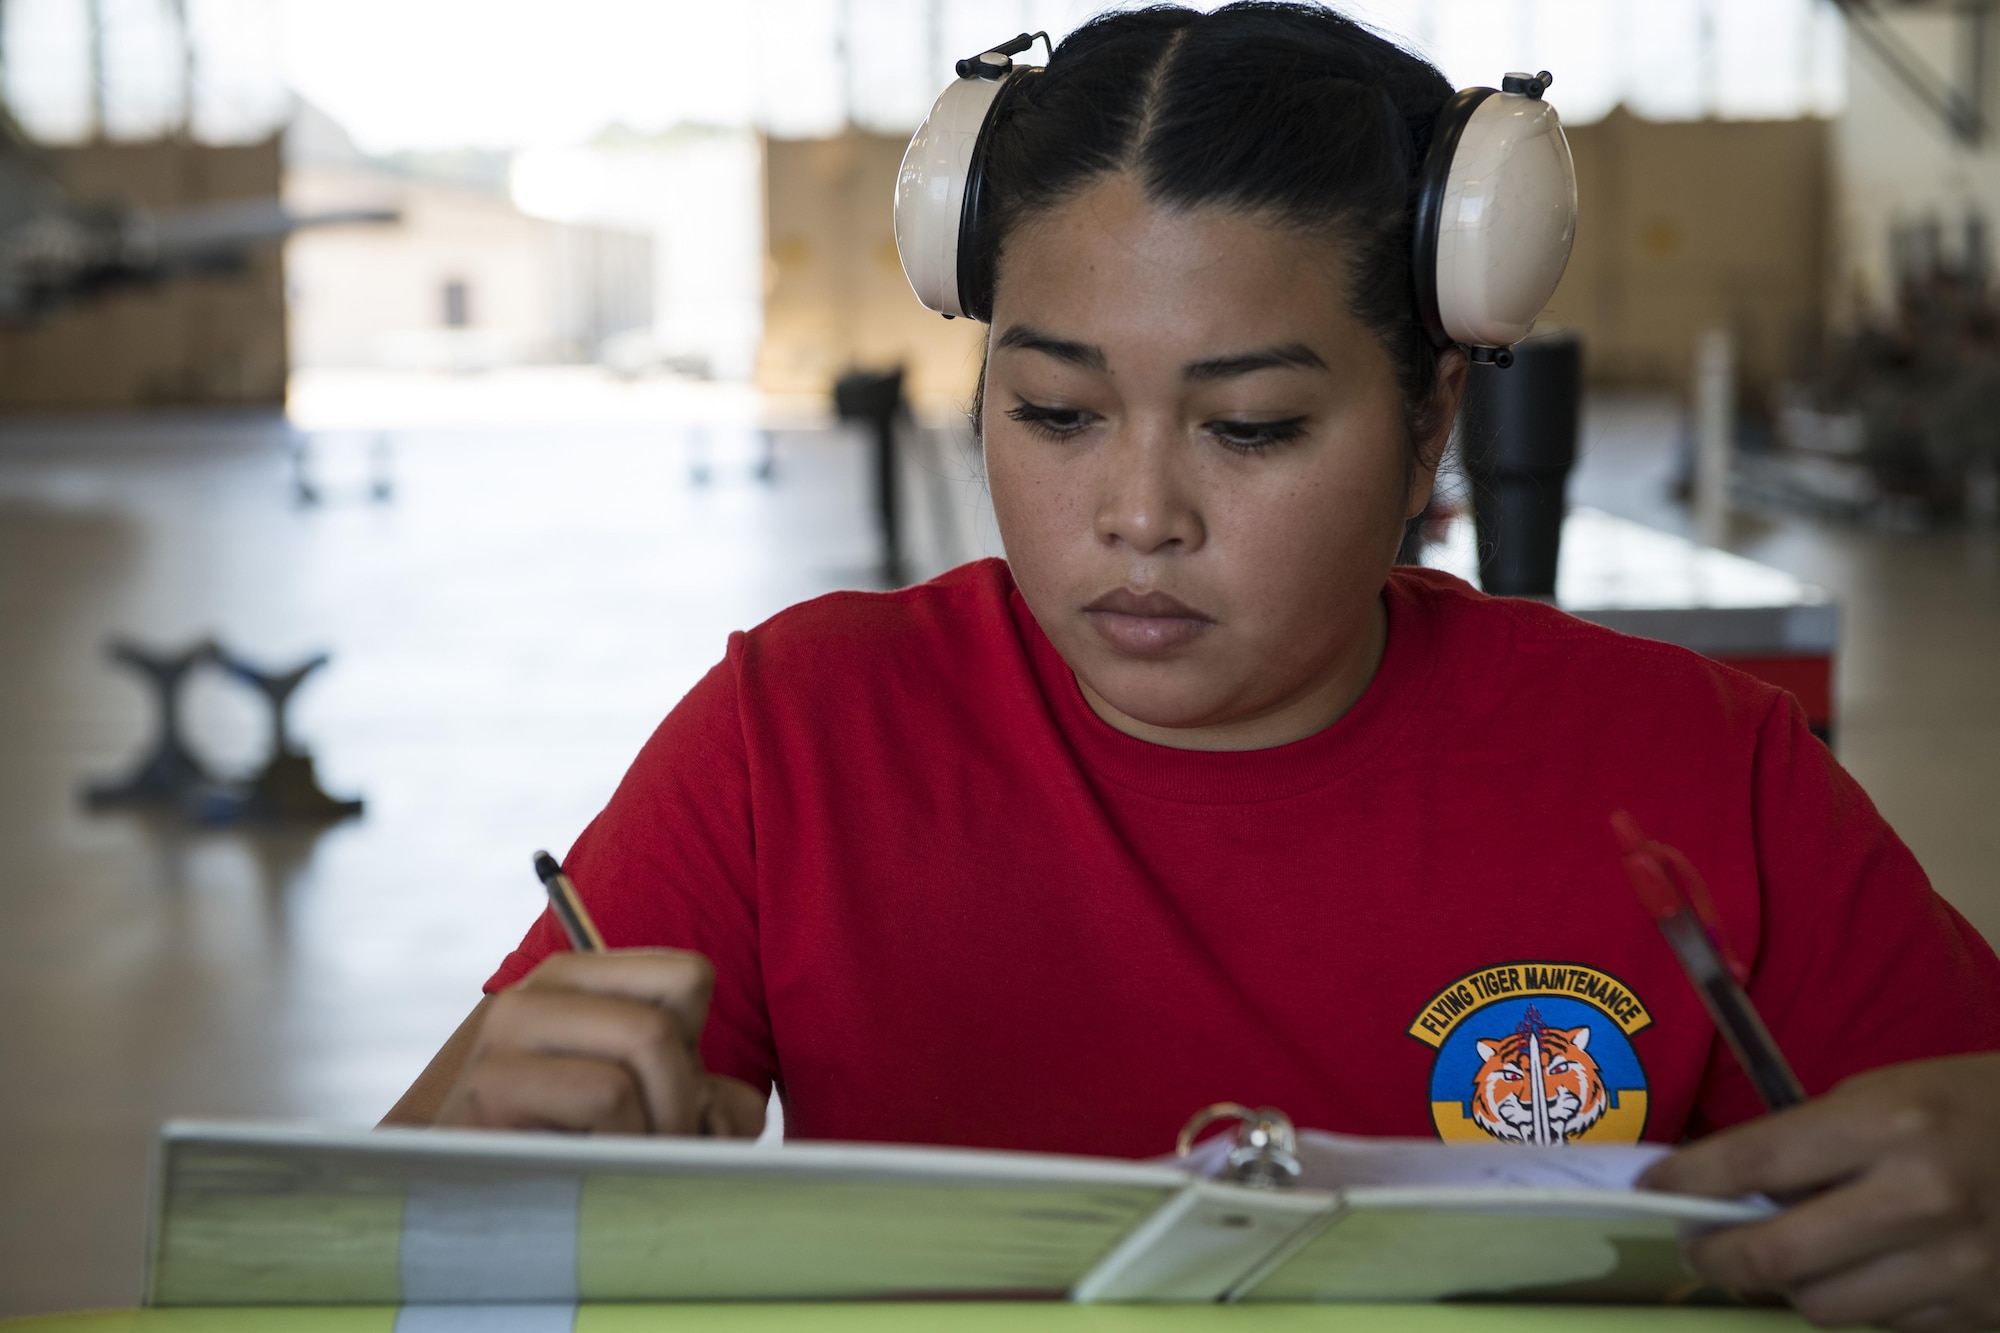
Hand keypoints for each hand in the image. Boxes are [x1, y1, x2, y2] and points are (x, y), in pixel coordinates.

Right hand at [431, 949, 765, 1136]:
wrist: (455, 1202)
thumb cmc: (569, 1153)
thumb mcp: (654, 1113)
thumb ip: (715, 1103)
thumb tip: (727, 1112)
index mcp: (577, 979)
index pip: (689, 975)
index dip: (696, 1048)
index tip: (663, 1096)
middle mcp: (537, 990)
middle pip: (665, 1024)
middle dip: (683, 1104)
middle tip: (660, 1152)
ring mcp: (506, 1029)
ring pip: (643, 1044)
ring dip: (657, 1127)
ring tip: (628, 1163)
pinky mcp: (491, 1084)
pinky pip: (605, 1095)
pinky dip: (622, 1142)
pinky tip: (589, 1167)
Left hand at [1643, 1052, 1999, 1330]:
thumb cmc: (1973, 1107)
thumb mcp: (1887, 1095)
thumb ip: (1811, 1145)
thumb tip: (1731, 1190)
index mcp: (1889, 1126)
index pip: (1754, 1161)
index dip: (1688, 1180)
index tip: (1652, 1189)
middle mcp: (1920, 1200)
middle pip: (1776, 1257)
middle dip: (1717, 1255)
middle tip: (1699, 1244)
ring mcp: (1958, 1268)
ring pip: (1824, 1307)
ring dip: (1793, 1284)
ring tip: (1794, 1254)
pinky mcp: (1983, 1316)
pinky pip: (1887, 1327)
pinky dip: (1863, 1303)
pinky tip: (1871, 1270)